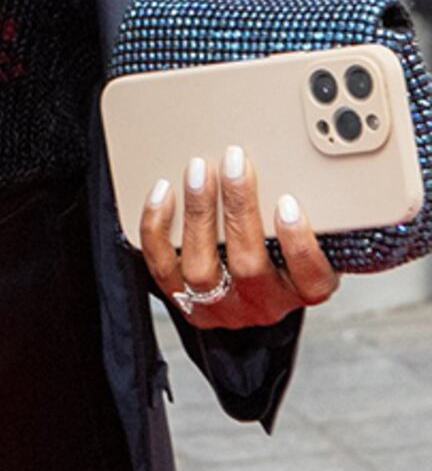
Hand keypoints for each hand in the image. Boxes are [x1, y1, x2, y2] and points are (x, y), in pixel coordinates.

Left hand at [137, 147, 338, 331]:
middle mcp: (262, 305)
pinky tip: (163, 193)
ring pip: (201, 268)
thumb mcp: (310, 241)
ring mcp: (219, 307)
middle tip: (234, 163)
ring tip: (199, 171)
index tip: (288, 202)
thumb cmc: (280, 255)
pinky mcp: (182, 300)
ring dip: (198, 213)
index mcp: (301, 291)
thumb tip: (304, 168)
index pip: (310, 276)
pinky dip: (158, 227)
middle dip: (239, 208)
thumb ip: (311, 217)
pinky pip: (162, 266)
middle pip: (249, 265)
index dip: (299, 242)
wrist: (243, 296)